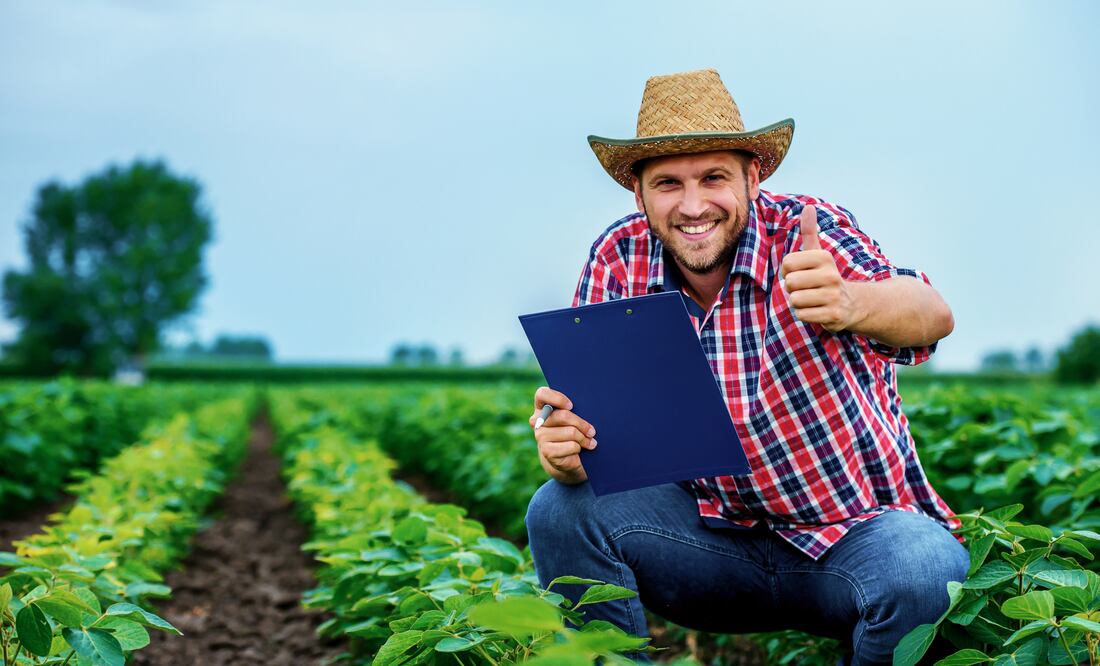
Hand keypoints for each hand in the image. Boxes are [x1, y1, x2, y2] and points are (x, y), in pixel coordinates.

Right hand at [529, 386, 595, 483]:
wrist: (565, 457)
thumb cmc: (572, 431)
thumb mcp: (572, 418)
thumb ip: (574, 410)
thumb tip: (591, 409)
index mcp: (542, 406)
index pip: (542, 394)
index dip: (557, 398)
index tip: (571, 405)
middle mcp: (538, 420)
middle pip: (563, 416)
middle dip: (582, 424)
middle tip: (592, 431)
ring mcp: (540, 436)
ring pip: (570, 432)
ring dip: (584, 438)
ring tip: (590, 442)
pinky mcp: (546, 451)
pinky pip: (570, 446)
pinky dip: (579, 448)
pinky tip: (580, 449)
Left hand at [779, 205, 859, 332]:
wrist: (853, 304)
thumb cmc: (826, 277)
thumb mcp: (819, 254)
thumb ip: (810, 232)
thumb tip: (808, 207)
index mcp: (824, 257)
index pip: (787, 263)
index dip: (788, 271)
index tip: (800, 273)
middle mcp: (831, 275)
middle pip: (789, 283)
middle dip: (792, 289)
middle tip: (807, 288)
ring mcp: (833, 295)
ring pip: (795, 300)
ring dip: (798, 303)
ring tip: (812, 299)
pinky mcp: (833, 315)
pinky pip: (802, 315)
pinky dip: (805, 315)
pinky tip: (817, 310)